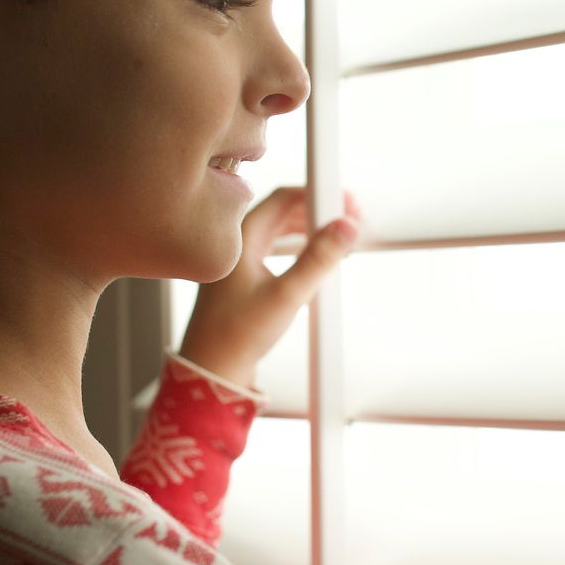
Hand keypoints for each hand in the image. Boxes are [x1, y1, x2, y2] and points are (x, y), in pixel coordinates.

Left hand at [177, 186, 363, 387]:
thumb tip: (346, 227)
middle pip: (286, 209)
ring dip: (314, 229)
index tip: (346, 203)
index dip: (319, 195)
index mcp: (242, 236)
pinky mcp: (249, 276)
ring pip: (284, 229)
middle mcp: (241, 241)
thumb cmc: (237, 334)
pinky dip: (303, 247)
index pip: (285, 196)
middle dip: (320, 211)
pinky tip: (321, 259)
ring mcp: (244, 258)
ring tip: (341, 239)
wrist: (213, 369)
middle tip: (351, 220)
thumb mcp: (286, 295)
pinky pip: (280, 247)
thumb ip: (318, 259)